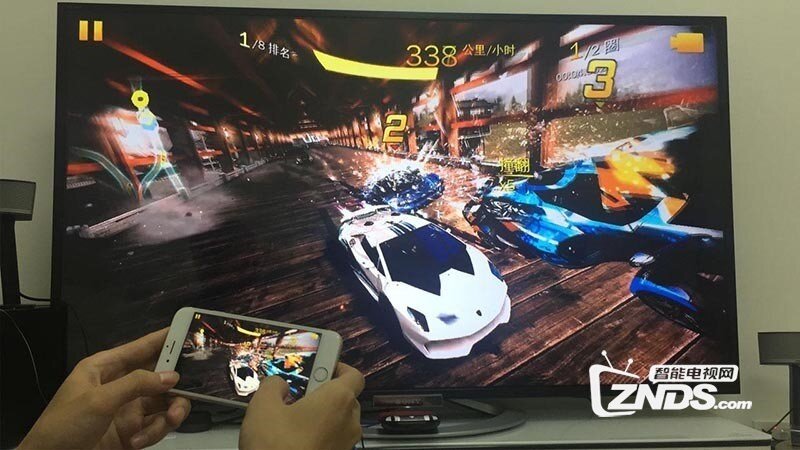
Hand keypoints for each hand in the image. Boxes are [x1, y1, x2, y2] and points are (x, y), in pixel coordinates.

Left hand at [20, 328, 190, 449]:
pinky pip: (157, 426)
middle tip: (193, 385)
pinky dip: (154, 433)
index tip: (190, 329)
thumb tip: (172, 376)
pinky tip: (137, 442)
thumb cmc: (64, 425)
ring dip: (172, 411)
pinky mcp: (133, 433)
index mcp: (106, 368)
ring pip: (165, 402)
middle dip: (177, 382)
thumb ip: (136, 384)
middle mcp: (121, 385)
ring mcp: (128, 410)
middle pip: (160, 375)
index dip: (165, 338)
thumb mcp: (98, 400)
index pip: (140, 347)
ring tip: (172, 419)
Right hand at [240, 362, 363, 449]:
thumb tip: (278, 384)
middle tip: (301, 393)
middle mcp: (349, 421)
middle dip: (325, 394)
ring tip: (292, 418)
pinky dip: (319, 435)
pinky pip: (332, 440)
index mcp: (338, 400)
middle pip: (346, 398)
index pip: (354, 375)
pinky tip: (293, 438)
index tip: (323, 365)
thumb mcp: (263, 406)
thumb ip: (272, 385)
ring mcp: (345, 444)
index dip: (339, 367)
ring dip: (321, 417)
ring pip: (339, 421)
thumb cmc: (276, 447)